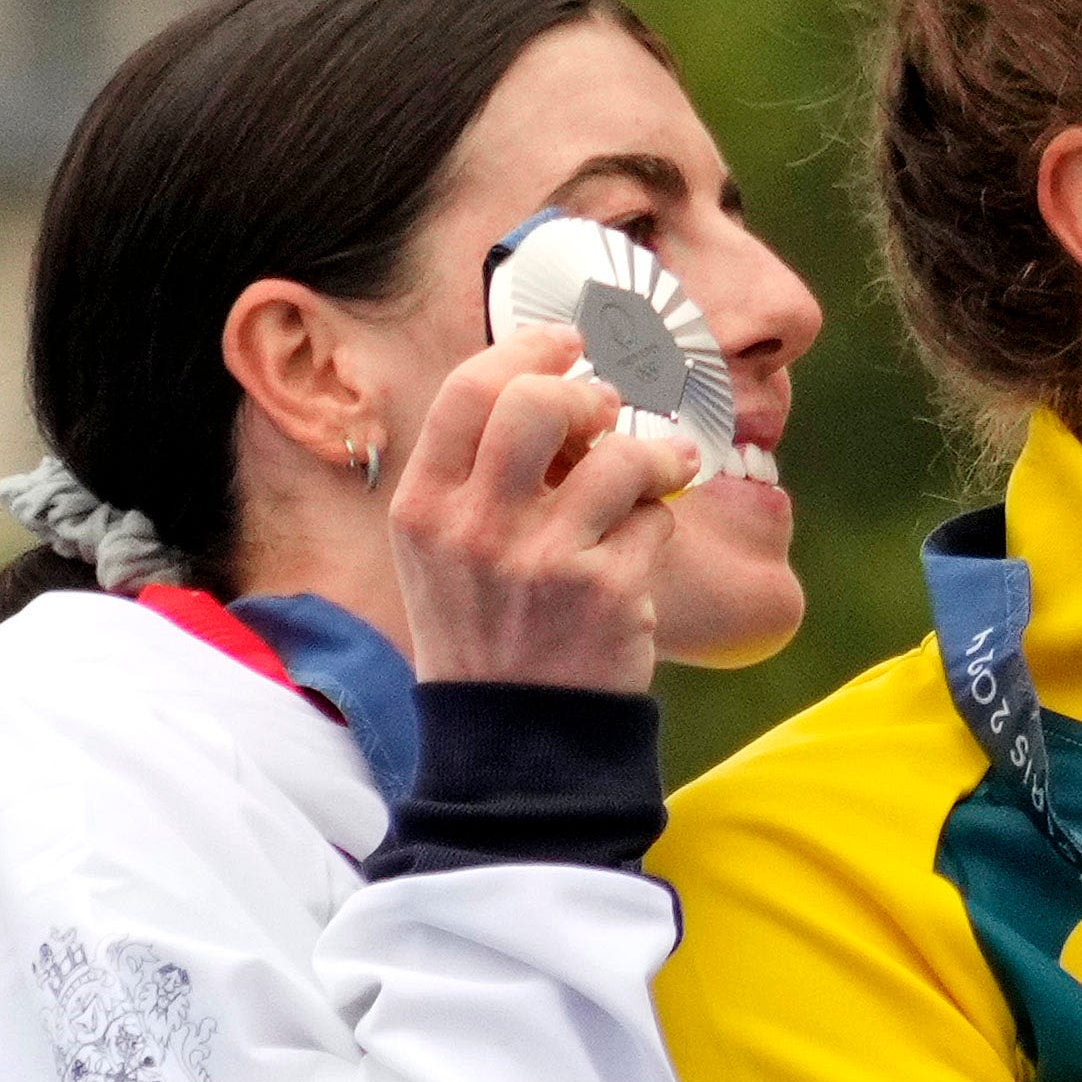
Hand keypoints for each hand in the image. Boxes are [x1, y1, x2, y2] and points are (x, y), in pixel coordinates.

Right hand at [383, 327, 674, 696]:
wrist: (513, 737)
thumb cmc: (486, 623)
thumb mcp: (444, 548)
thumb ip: (481, 469)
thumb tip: (557, 383)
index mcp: (422, 507)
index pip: (468, 390)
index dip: (528, 349)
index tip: (568, 344)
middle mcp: (473, 529)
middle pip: (536, 403)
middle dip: (588, 393)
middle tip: (608, 410)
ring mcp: (541, 561)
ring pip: (619, 456)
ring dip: (652, 455)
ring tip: (658, 471)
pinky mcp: (605, 592)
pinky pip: (655, 518)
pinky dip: (657, 524)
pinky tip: (639, 552)